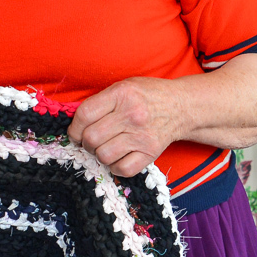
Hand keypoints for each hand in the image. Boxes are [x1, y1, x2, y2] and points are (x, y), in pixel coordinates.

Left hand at [67, 78, 182, 177]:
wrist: (181, 106)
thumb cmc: (147, 95)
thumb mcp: (124, 86)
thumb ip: (101, 101)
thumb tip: (75, 124)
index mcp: (122, 94)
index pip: (85, 115)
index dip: (74, 128)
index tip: (76, 133)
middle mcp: (132, 115)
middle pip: (91, 138)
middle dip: (85, 143)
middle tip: (91, 141)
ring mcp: (142, 135)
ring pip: (103, 156)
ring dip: (99, 155)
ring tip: (106, 148)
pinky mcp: (151, 153)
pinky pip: (122, 169)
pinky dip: (115, 166)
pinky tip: (118, 157)